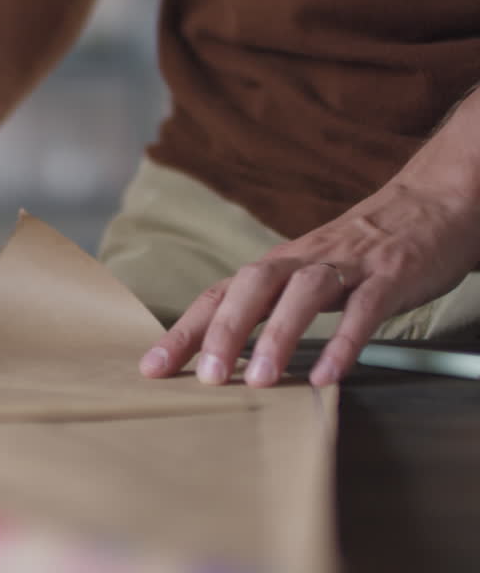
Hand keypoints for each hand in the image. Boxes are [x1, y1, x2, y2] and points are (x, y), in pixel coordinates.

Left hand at [139, 177, 479, 386]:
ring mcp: (346, 265)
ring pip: (302, 293)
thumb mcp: (305, 274)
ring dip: (277, 336)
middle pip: (250, 287)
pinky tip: (328, 374)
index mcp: (275, 265)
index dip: (184, 330)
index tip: (153, 367)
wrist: (430, 202)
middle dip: (223, 332)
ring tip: (261, 380)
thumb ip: (270, 308)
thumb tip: (226, 356)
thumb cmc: (358, 251)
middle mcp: (301, 260)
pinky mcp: (390, 274)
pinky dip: (344, 341)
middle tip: (207, 378)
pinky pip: (365, 308)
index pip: (218, 295)